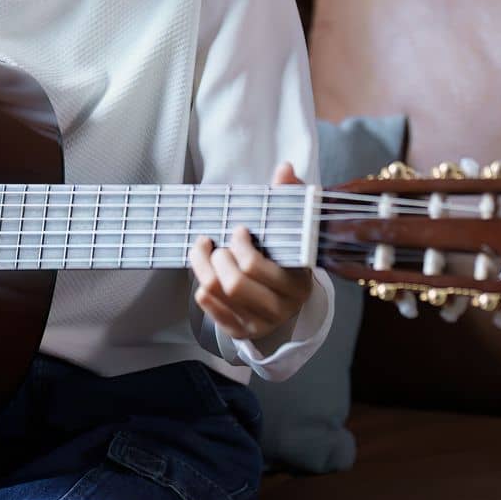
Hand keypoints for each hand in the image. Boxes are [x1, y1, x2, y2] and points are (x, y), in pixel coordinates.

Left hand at [189, 161, 313, 343]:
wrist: (286, 297)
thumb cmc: (284, 256)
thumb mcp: (292, 229)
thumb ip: (289, 197)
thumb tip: (285, 168)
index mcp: (298, 282)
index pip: (258, 266)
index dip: (240, 244)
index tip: (239, 229)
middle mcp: (282, 307)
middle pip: (235, 282)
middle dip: (220, 255)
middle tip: (220, 242)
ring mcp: (261, 322)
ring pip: (219, 292)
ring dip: (204, 266)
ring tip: (206, 250)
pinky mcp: (243, 331)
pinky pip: (212, 311)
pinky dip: (201, 288)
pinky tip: (204, 272)